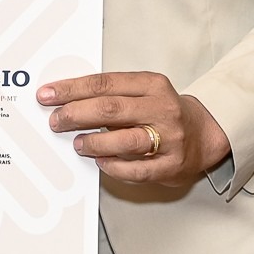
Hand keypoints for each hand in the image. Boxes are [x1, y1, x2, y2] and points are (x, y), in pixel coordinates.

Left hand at [39, 73, 231, 186]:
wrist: (204, 134)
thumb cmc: (163, 112)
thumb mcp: (143, 92)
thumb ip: (112, 94)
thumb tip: (66, 100)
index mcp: (153, 84)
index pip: (105, 83)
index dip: (72, 89)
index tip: (48, 95)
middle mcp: (163, 108)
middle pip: (111, 109)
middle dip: (76, 114)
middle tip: (56, 121)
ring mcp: (170, 138)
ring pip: (124, 140)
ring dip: (94, 142)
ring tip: (78, 143)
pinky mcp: (171, 165)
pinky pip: (137, 170)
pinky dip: (113, 166)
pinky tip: (100, 161)